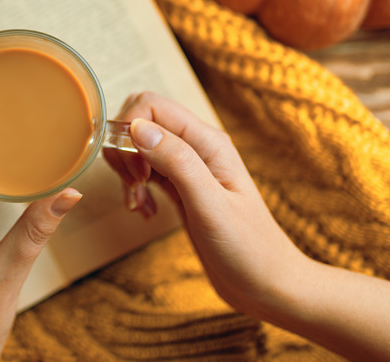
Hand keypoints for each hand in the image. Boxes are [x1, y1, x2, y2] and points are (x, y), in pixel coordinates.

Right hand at [103, 92, 306, 315]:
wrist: (266, 284)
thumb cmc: (248, 247)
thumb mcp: (210, 203)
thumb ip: (176, 160)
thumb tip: (137, 127)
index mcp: (207, 142)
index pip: (151, 106)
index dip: (130, 131)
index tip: (136, 172)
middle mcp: (196, 148)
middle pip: (139, 123)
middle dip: (123, 151)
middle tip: (134, 186)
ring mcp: (186, 169)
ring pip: (137, 148)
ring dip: (126, 173)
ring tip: (139, 203)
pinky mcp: (179, 189)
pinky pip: (143, 173)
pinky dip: (133, 189)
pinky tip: (145, 211)